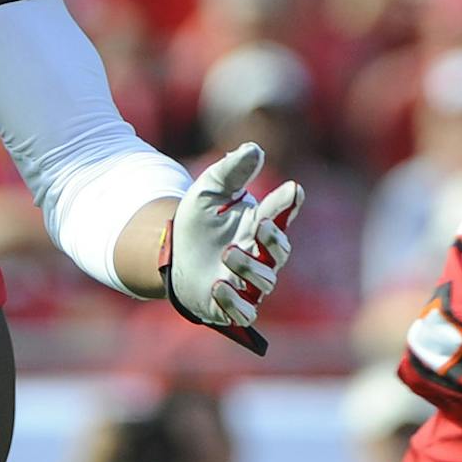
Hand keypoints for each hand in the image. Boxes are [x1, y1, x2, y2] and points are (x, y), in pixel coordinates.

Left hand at [165, 142, 302, 354]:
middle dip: (274, 239)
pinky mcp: (229, 306)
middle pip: (280, 252)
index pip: (281, 214)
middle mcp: (260, 255)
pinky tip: (218, 286)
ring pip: (264, 282)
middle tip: (259, 224)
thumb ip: (231, 170)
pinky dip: (234, 303)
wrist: (169, 253)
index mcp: (259, 225)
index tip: (292, 189)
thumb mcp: (208, 190)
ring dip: (249, 268)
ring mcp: (247, 283)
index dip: (288, 204)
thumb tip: (254, 148)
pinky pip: (243, 312)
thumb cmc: (197, 220)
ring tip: (228, 253)